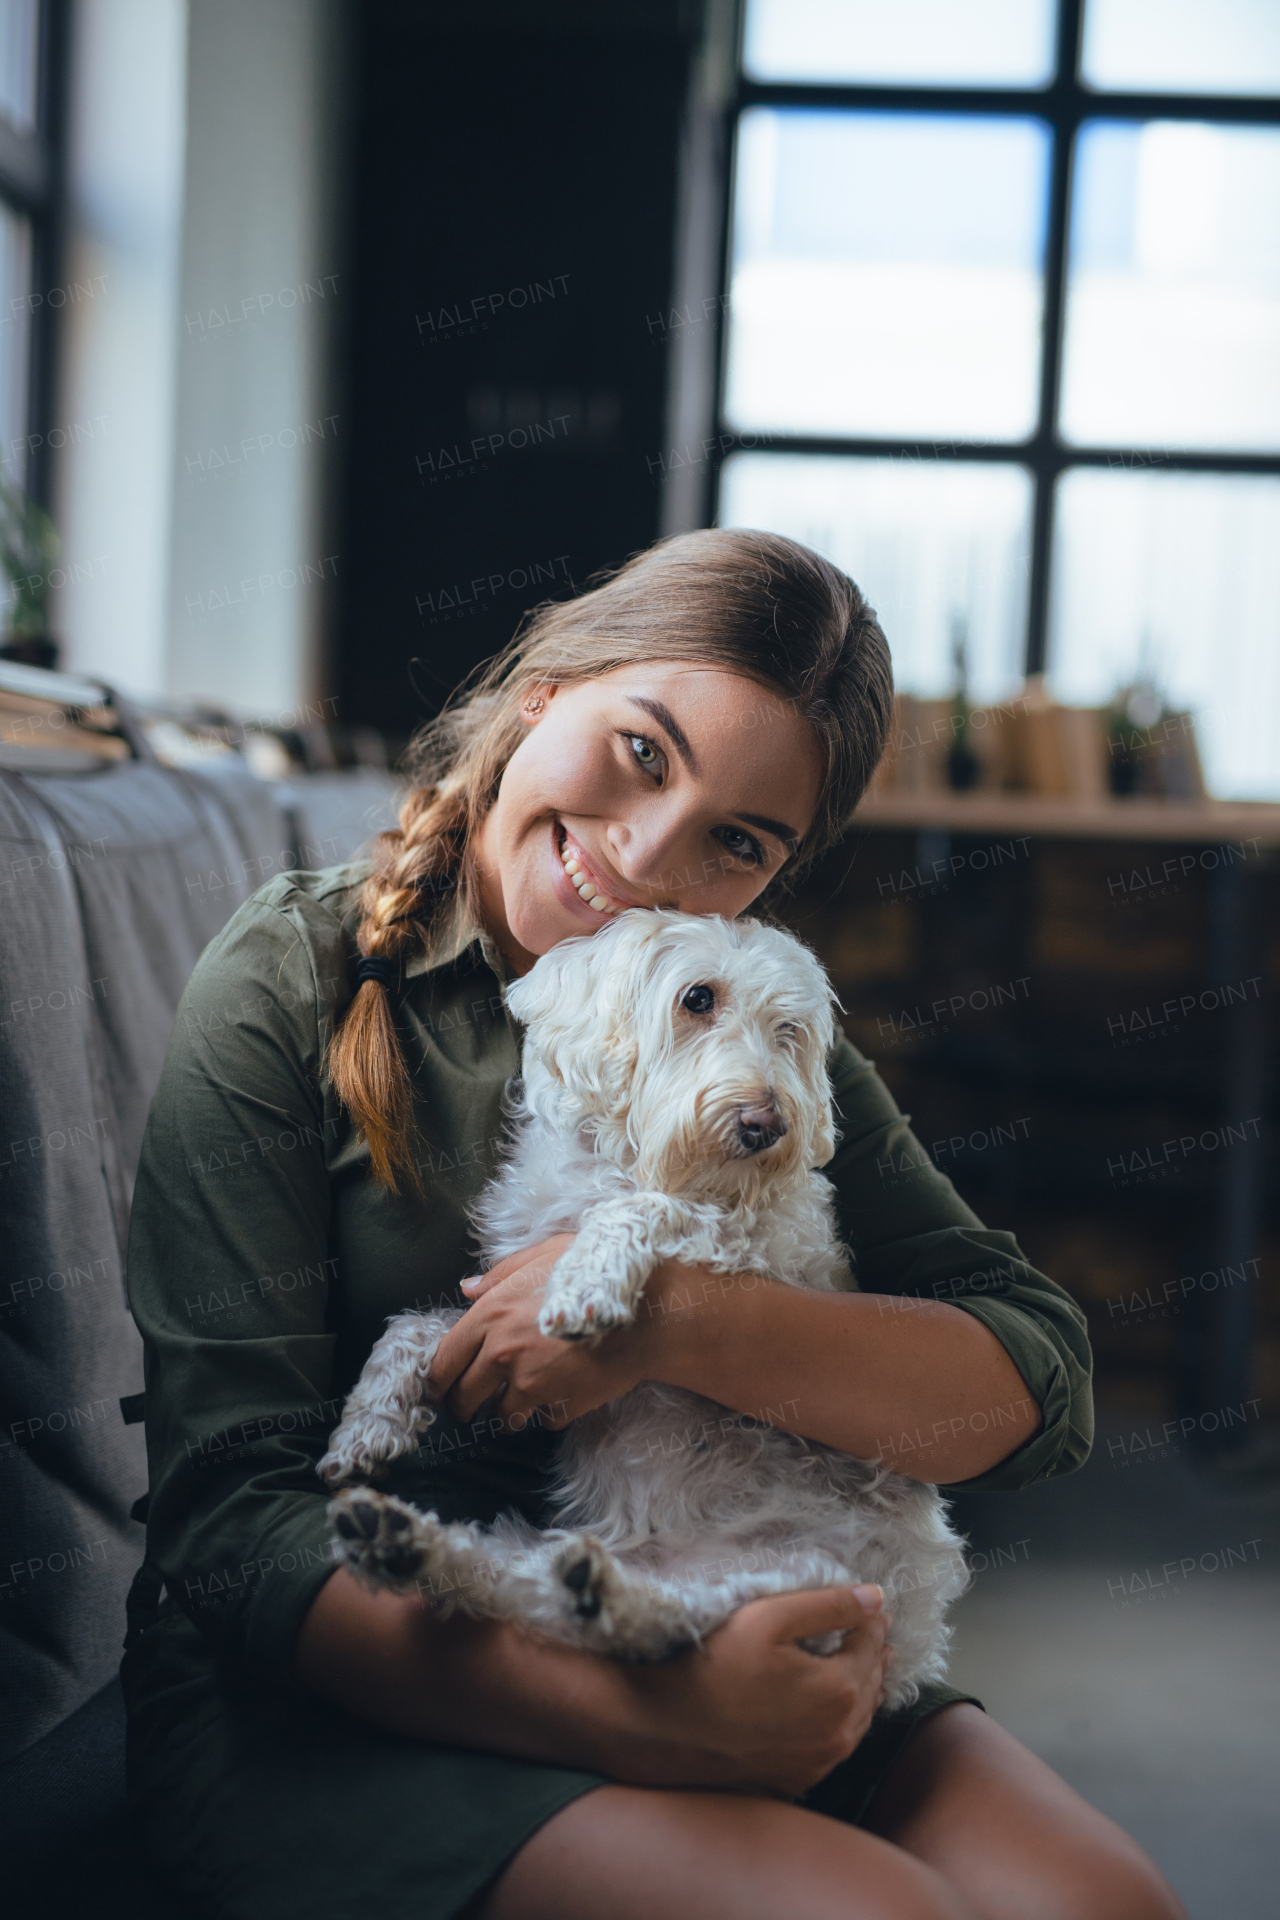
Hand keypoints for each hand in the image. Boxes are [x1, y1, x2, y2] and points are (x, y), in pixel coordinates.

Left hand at [429, 1237, 653, 1428]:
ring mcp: (531, 1384)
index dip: (438, 1380)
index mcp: (491, 1314)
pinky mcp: (560, 1405)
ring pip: (502, 1417)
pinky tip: (564, 1393)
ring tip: (524, 1399)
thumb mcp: (544, 1254)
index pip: (444, 1360)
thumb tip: (466, 1289)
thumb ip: (500, 1274)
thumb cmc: (595, 1272)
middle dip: (466, 1405)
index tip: (442, 1388)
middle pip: (465, 1397)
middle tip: (474, 1405)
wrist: (647, 1308)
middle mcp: (503, 1352)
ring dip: (509, 1413)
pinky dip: (551, 1412)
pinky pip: (544, 1420)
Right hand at [617, 1585, 893, 1798]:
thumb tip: (876, 1598)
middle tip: (870, 1632)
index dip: (872, 1621)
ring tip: (859, 1666)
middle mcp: (837, 1735)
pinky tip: (826, 1709)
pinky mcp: (796, 1781)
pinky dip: (840, 1723)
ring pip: (857, 1722)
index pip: (870, 1646)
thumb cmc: (714, 1666)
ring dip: (860, 1691)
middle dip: (872, 1655)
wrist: (667, 1729)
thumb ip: (828, 1606)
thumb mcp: (769, 1618)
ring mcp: (817, 1765)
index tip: (873, 1607)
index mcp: (838, 1691)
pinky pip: (833, 1747)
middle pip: (870, 1685)